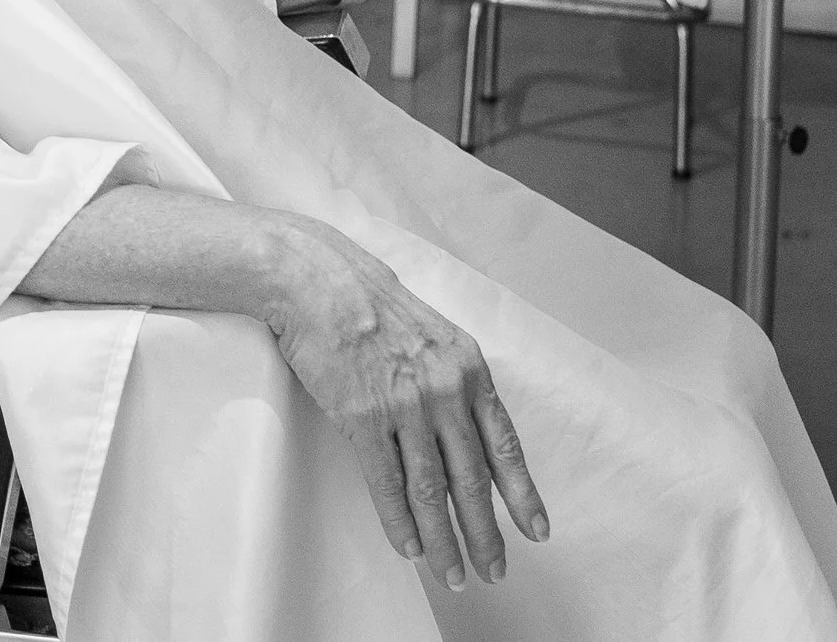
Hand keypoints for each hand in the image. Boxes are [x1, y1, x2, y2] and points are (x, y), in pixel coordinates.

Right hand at [265, 216, 549, 586]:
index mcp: (468, 370)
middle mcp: (444, 391)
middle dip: (485, 533)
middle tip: (493, 570)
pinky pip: (387, 482)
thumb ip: (452, 383)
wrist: (317, 280)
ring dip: (443, 539)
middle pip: (471, 480)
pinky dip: (399, 520)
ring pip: (431, 490)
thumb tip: (464, 437)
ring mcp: (404, 405)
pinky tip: (409, 545)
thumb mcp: (432, 335)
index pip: (504, 446)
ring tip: (452, 573)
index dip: (522, 494)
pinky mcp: (363, 416)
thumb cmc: (369, 301)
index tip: (536, 532)